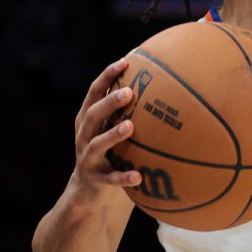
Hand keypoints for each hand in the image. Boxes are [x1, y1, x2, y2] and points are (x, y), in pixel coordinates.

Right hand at [70, 58, 141, 204]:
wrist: (88, 190)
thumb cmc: (111, 150)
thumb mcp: (113, 128)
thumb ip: (129, 110)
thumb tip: (166, 83)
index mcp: (89, 119)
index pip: (95, 93)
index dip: (107, 76)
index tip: (125, 61)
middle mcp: (85, 135)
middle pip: (93, 115)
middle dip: (109, 103)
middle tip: (129, 92)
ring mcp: (88, 158)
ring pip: (97, 144)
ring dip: (113, 135)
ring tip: (131, 126)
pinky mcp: (95, 179)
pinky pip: (110, 179)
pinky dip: (123, 177)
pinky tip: (138, 177)